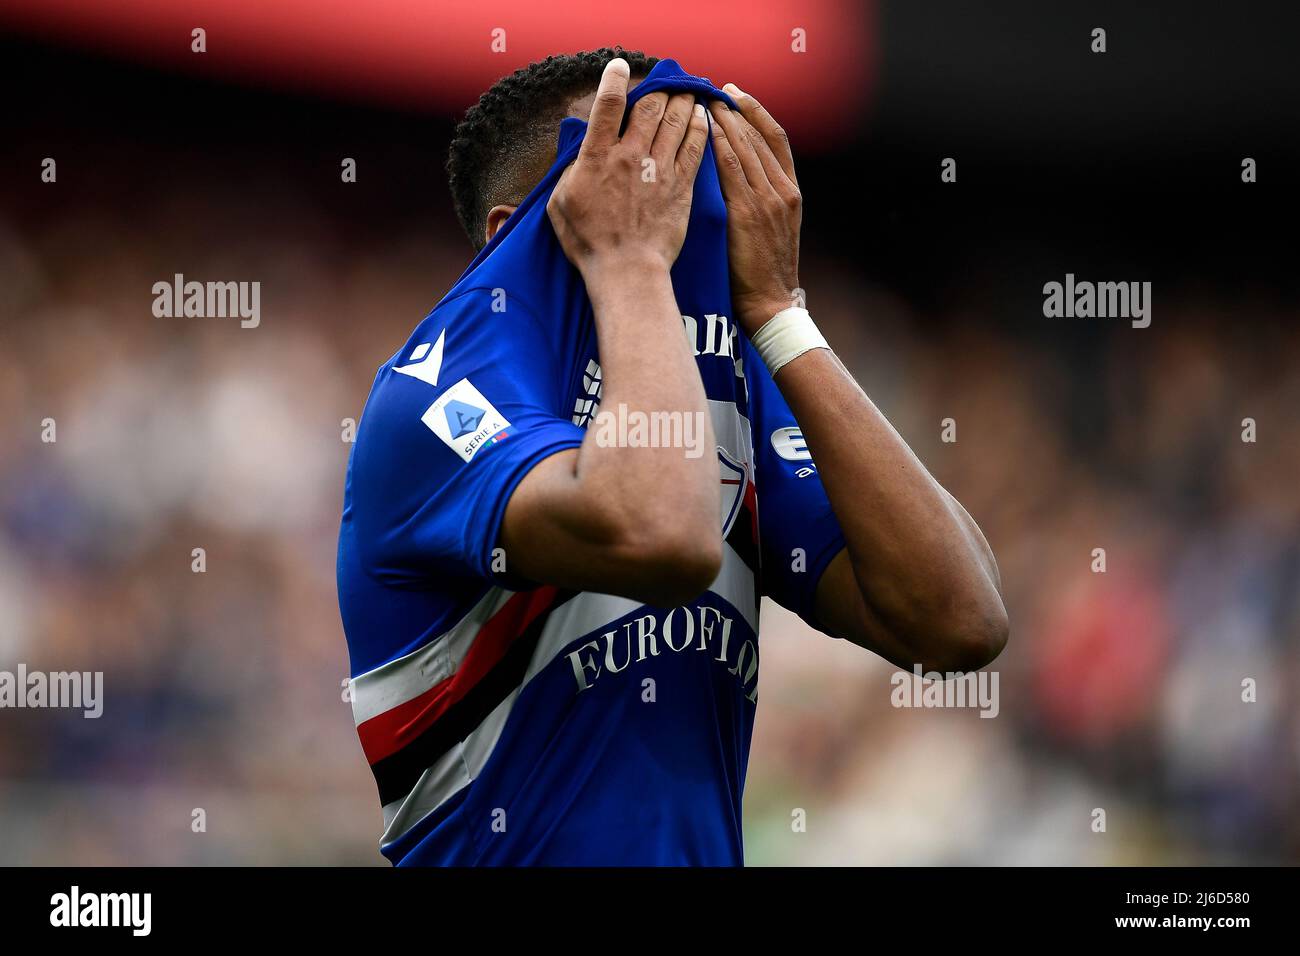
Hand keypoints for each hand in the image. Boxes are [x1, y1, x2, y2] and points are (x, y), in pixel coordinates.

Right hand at [547, 58, 709, 276]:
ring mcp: (659, 169)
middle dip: (659, 88)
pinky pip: (695, 146)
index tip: (619, 66)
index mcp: (597, 158)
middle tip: (665, 81)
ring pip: (676, 121)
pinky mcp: (681, 186)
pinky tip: (703, 115)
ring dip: (682, 100)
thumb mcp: (561, 204)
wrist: (627, 270)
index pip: (606, 107)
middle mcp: (630, 156)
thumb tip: (579, 152)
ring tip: (686, 91)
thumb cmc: (589, 243)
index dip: (614, 80)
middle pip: (650, 107)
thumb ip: (570, 171)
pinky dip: (700, 125)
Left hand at [708, 84, 802, 334]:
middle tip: (713, 88)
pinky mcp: (749, 212)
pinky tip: (702, 130)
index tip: (737, 94)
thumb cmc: (762, 273)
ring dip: (724, 120)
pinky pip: (732, 168)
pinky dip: (718, 145)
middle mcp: (783, 190)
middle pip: (758, 136)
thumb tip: (736, 178)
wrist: (770, 303)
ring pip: (745, 147)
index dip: (756, 112)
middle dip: (735, 109)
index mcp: (792, 192)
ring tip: (704, 101)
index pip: (776, 139)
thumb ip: (760, 200)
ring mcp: (768, 200)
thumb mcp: (772, 230)